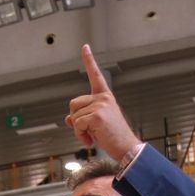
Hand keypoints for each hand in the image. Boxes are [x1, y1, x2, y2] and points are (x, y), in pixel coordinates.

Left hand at [65, 44, 138, 161]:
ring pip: (74, 116)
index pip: (95, 75)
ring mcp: (100, 105)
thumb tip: (68, 118)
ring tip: (93, 136)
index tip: (85, 47)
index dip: (89, 60)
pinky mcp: (96, 116)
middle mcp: (103, 98)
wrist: (126, 148)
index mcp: (105, 97)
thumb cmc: (113, 137)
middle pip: (74, 104)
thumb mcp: (96, 124)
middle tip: (89, 132)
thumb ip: (82, 118)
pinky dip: (81, 135)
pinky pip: (77, 124)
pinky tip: (92, 140)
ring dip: (79, 130)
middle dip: (76, 120)